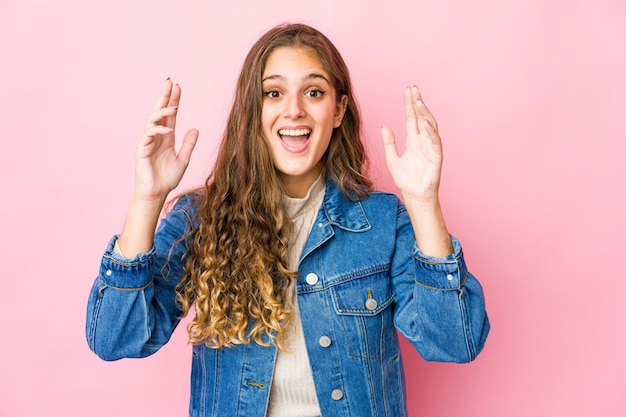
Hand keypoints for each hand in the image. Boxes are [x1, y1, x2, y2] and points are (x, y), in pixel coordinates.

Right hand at [134, 78, 198, 201]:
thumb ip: (188, 144)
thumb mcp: (183, 160)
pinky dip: (158, 130)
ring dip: (162, 112)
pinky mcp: (142, 149)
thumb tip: (195, 128)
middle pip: (159, 112)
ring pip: (152, 120)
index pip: (169, 115)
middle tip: (169, 82)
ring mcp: (147, 142)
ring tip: (173, 107)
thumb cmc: (167, 179)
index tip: (178, 87)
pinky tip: (168, 129)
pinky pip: (148, 135)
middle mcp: (156, 136)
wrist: (157, 193)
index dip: (173, 101)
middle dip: (164, 97)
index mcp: (166, 137)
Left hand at [381, 86, 441, 203]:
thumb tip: (384, 126)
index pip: (411, 118)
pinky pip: (435, 140)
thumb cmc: (406, 180)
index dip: (409, 104)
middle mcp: (423, 141)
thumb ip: (389, 142)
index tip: (408, 91)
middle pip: (420, 117)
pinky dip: (430, 130)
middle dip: (417, 103)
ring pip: (429, 125)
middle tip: (414, 89)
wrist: (414, 196)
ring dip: (424, 113)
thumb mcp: (391, 159)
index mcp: (413, 140)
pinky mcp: (436, 156)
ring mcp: (431, 147)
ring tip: (419, 102)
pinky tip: (425, 121)